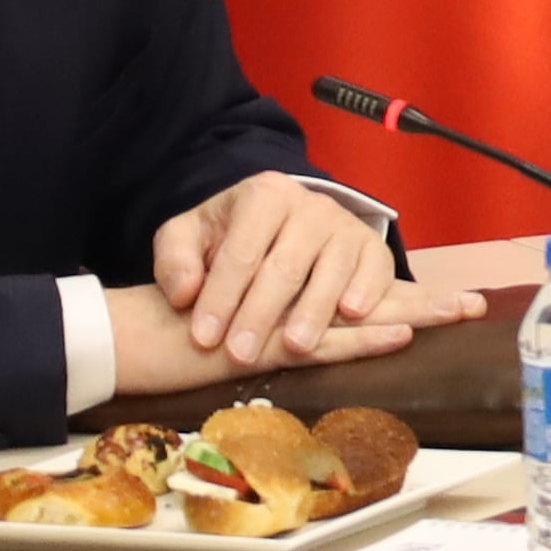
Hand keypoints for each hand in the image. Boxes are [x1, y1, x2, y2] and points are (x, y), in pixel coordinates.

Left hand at [146, 175, 436, 373]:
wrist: (286, 222)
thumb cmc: (232, 237)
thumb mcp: (190, 237)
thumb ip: (176, 260)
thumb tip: (185, 295)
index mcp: (263, 195)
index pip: (240, 252)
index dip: (220, 297)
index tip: (203, 338)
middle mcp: (310, 205)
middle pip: (285, 266)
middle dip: (260, 314)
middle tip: (240, 356)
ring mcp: (346, 225)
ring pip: (330, 270)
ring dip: (313, 311)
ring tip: (294, 347)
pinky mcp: (373, 248)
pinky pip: (375, 270)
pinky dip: (366, 292)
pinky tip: (350, 316)